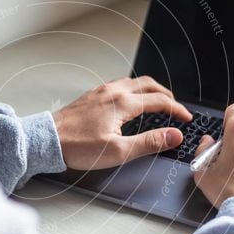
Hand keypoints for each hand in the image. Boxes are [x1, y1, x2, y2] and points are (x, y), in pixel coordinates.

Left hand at [52, 76, 191, 169]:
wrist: (47, 141)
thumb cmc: (77, 147)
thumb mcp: (119, 151)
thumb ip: (149, 142)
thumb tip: (174, 135)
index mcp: (123, 103)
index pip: (159, 101)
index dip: (177, 110)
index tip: (186, 118)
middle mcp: (113, 91)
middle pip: (149, 84)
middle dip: (166, 95)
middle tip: (175, 108)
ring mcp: (101, 91)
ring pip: (133, 82)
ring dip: (149, 90)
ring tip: (156, 102)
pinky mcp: (91, 96)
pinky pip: (119, 85)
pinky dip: (133, 90)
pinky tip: (129, 101)